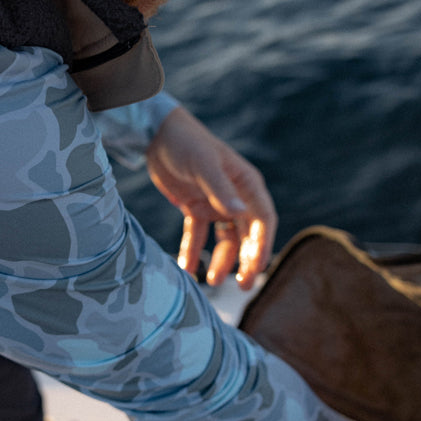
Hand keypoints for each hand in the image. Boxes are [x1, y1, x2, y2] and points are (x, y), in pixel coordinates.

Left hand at [145, 107, 276, 290]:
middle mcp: (235, 196)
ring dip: (221, 260)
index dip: (262, 245)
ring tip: (212, 281)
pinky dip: (193, 251)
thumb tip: (240, 213)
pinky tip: (187, 269)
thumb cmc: (187, 143)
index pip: (263, 220)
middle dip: (245, 261)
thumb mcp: (203, 164)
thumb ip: (220, 189)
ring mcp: (215, 203)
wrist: (157, 134)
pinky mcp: (194, 207)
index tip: (256, 267)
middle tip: (243, 286)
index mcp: (246, 185)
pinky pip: (197, 235)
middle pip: (246, 235)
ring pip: (224, 239)